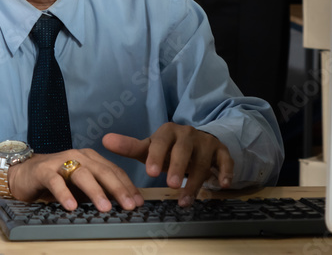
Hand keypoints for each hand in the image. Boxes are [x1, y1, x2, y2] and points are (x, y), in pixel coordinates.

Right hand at [7, 149, 143, 212]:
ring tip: (105, 207)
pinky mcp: (44, 170)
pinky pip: (56, 181)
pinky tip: (71, 206)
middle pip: (102, 171)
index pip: (113, 171)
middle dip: (118, 189)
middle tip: (129, 205)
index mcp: (90, 158)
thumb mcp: (80, 187)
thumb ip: (98, 191)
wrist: (23, 173)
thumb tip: (121, 205)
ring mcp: (60, 161)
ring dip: (95, 191)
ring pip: (82, 174)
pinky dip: (64, 194)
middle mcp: (78, 156)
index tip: (138, 202)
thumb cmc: (56, 181)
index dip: (127, 186)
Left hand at [103, 123, 233, 206]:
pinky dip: (226, 171)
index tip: (150, 172)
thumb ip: (129, 146)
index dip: (156, 155)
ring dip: (196, 180)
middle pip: (183, 149)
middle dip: (177, 167)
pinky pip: (226, 160)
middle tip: (169, 185)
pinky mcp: (221, 151)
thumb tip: (105, 140)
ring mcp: (206, 143)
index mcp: (168, 131)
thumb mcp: (150, 148)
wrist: (197, 142)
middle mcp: (188, 134)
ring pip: (203, 160)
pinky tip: (223, 184)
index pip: (161, 141)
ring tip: (185, 200)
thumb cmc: (169, 149)